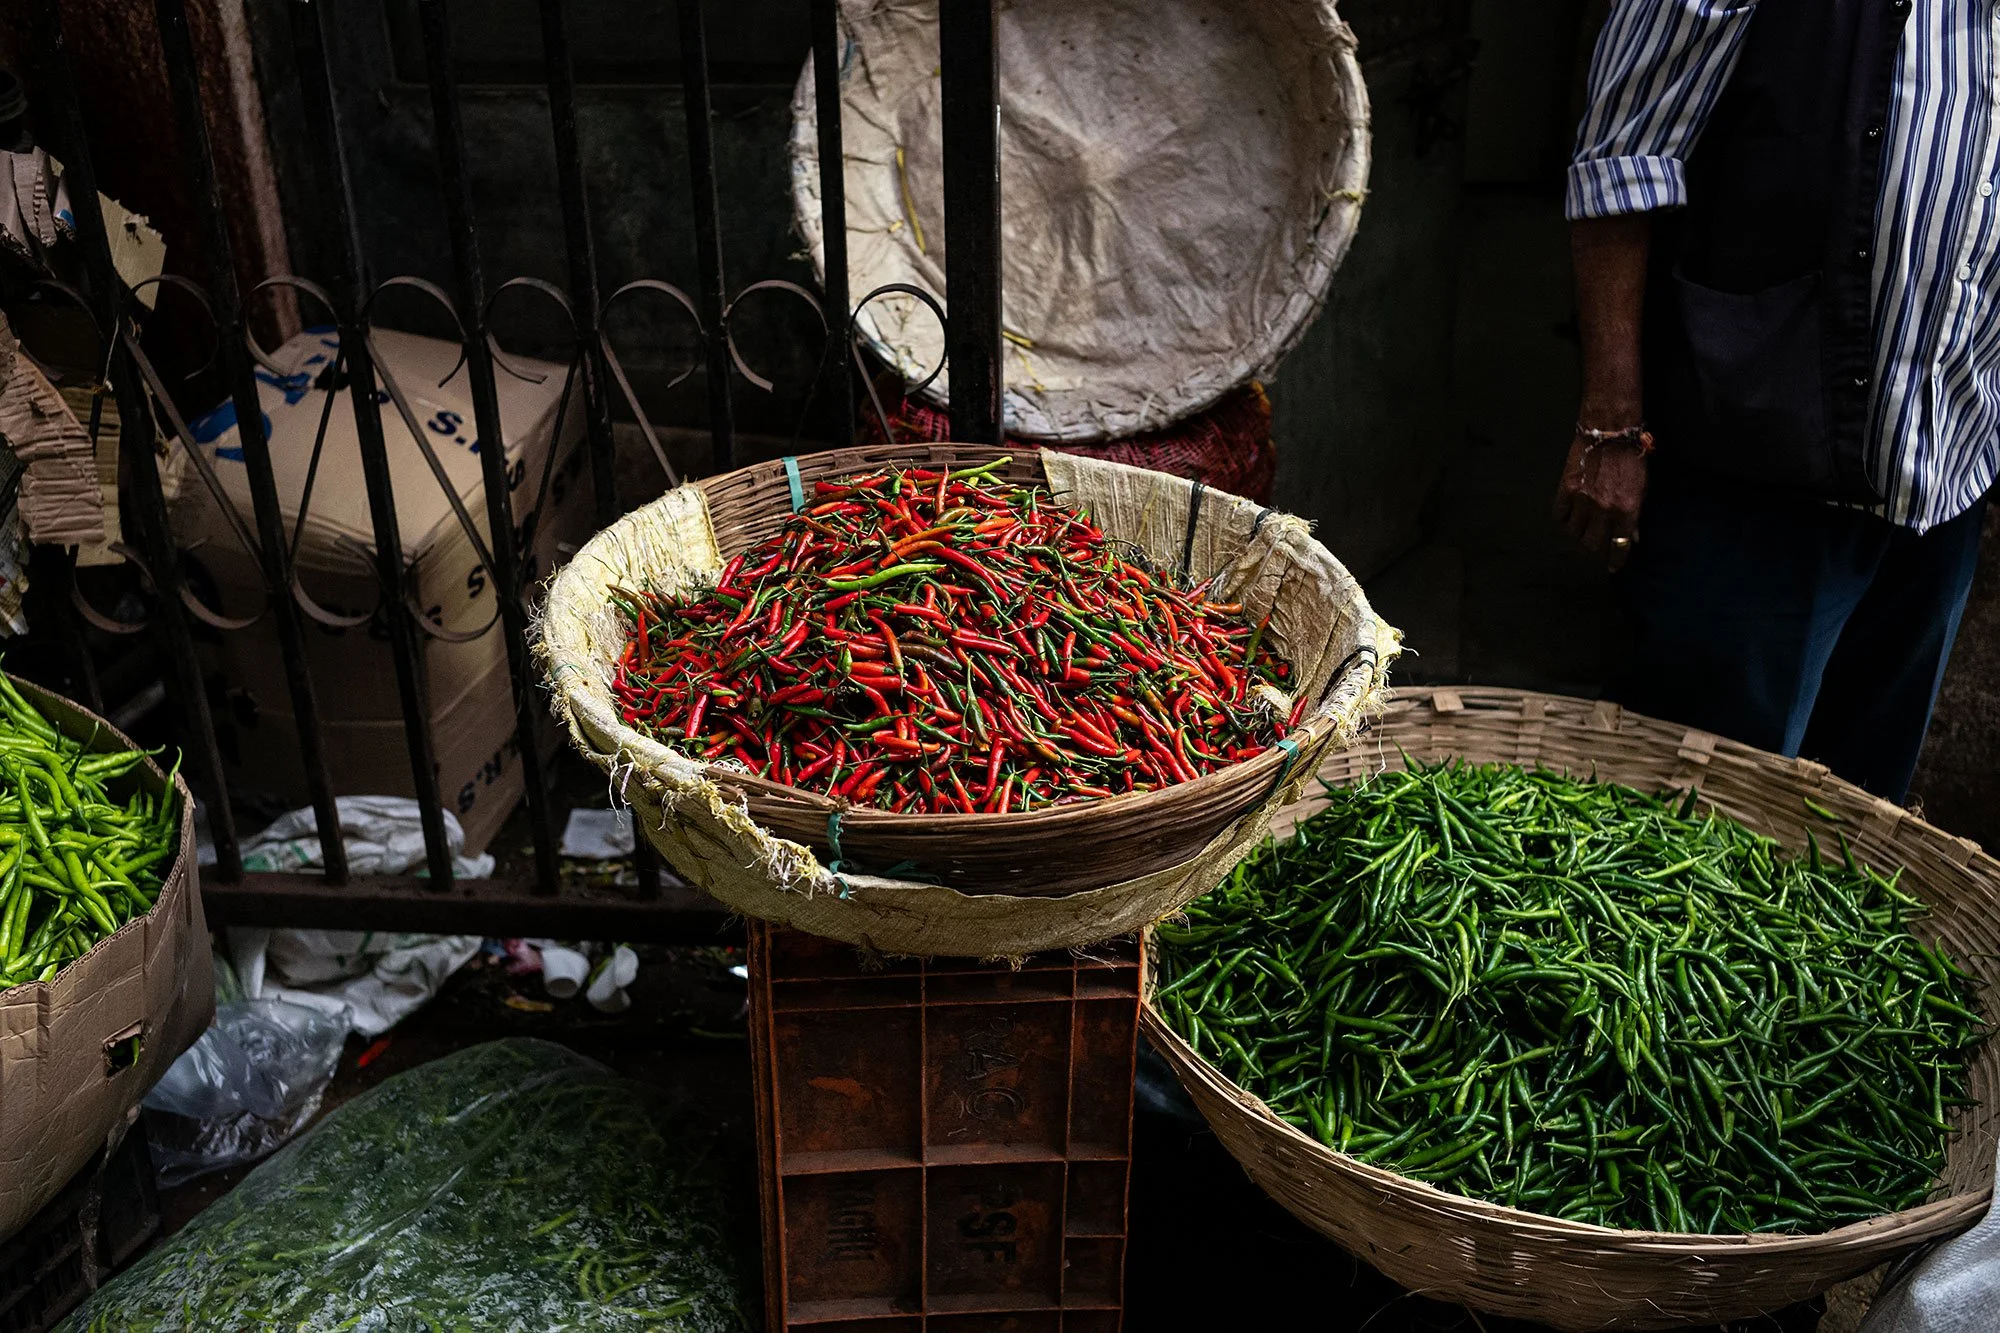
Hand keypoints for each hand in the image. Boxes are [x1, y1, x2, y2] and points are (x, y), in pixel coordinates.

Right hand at [1553, 430, 1646, 571]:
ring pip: (1574, 533)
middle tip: (1597, 549)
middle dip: (1595, 551)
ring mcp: (1582, 500)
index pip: (1619, 545)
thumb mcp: (1642, 487)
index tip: (1613, 566)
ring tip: (1583, 533)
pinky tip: (1569, 519)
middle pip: (1592, 545)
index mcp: (1626, 509)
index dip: (1616, 560)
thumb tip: (1632, 536)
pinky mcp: (1566, 489)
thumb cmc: (1631, 456)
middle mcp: (1603, 509)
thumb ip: (1636, 514)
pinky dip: (1564, 521)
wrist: (1609, 430)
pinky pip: (1559, 515)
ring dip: (1579, 536)